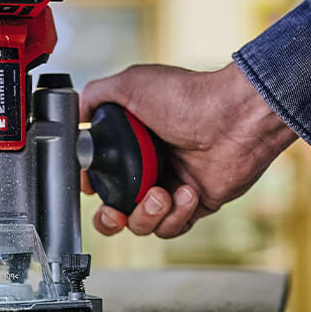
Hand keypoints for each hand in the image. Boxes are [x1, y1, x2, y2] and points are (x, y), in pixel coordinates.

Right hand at [80, 62, 295, 238]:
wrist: (235, 117)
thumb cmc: (187, 97)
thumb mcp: (129, 84)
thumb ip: (94, 96)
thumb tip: (75, 115)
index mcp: (130, 142)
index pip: (100, 176)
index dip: (92, 187)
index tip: (91, 187)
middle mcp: (149, 166)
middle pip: (116, 209)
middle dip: (110, 218)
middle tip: (115, 213)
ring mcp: (171, 186)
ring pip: (142, 224)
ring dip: (146, 215)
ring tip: (161, 194)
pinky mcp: (194, 204)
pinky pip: (173, 226)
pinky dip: (176, 215)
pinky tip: (187, 192)